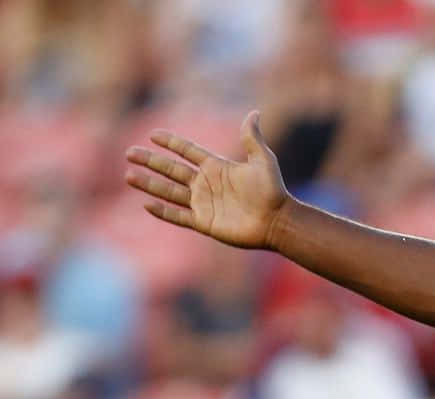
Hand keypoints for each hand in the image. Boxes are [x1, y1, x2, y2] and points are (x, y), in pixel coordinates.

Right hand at [125, 111, 289, 249]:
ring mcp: (203, 203)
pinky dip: (163, 212)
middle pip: (171, 169)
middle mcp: (206, 184)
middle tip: (129, 152)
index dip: (171, 143)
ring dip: (149, 184)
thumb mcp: (263, 160)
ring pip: (169, 191)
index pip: (187, 151)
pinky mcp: (204, 222)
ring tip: (128, 175)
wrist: (277, 221)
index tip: (153, 134)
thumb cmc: (273, 191)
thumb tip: (254, 112)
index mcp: (216, 167)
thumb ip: (252, 138)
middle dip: (150, 161)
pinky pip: (179, 216)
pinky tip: (146, 204)